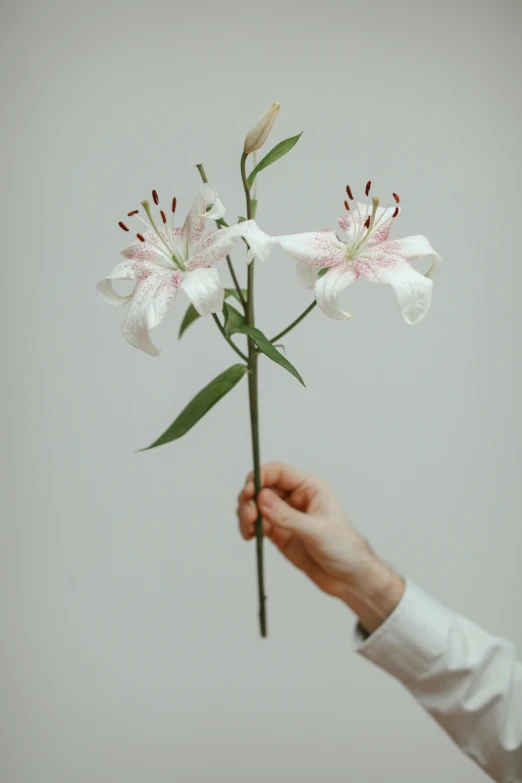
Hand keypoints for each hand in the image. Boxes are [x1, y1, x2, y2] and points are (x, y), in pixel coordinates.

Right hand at [237, 461, 404, 632]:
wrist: (349, 578)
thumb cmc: (345, 549)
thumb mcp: (316, 531)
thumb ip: (287, 516)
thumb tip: (262, 499)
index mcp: (310, 488)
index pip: (278, 472)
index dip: (260, 477)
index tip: (249, 492)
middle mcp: (296, 498)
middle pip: (262, 487)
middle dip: (250, 498)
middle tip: (248, 515)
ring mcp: (286, 516)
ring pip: (256, 505)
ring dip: (246, 513)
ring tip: (248, 529)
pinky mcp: (279, 533)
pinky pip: (257, 524)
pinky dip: (249, 527)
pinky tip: (250, 536)